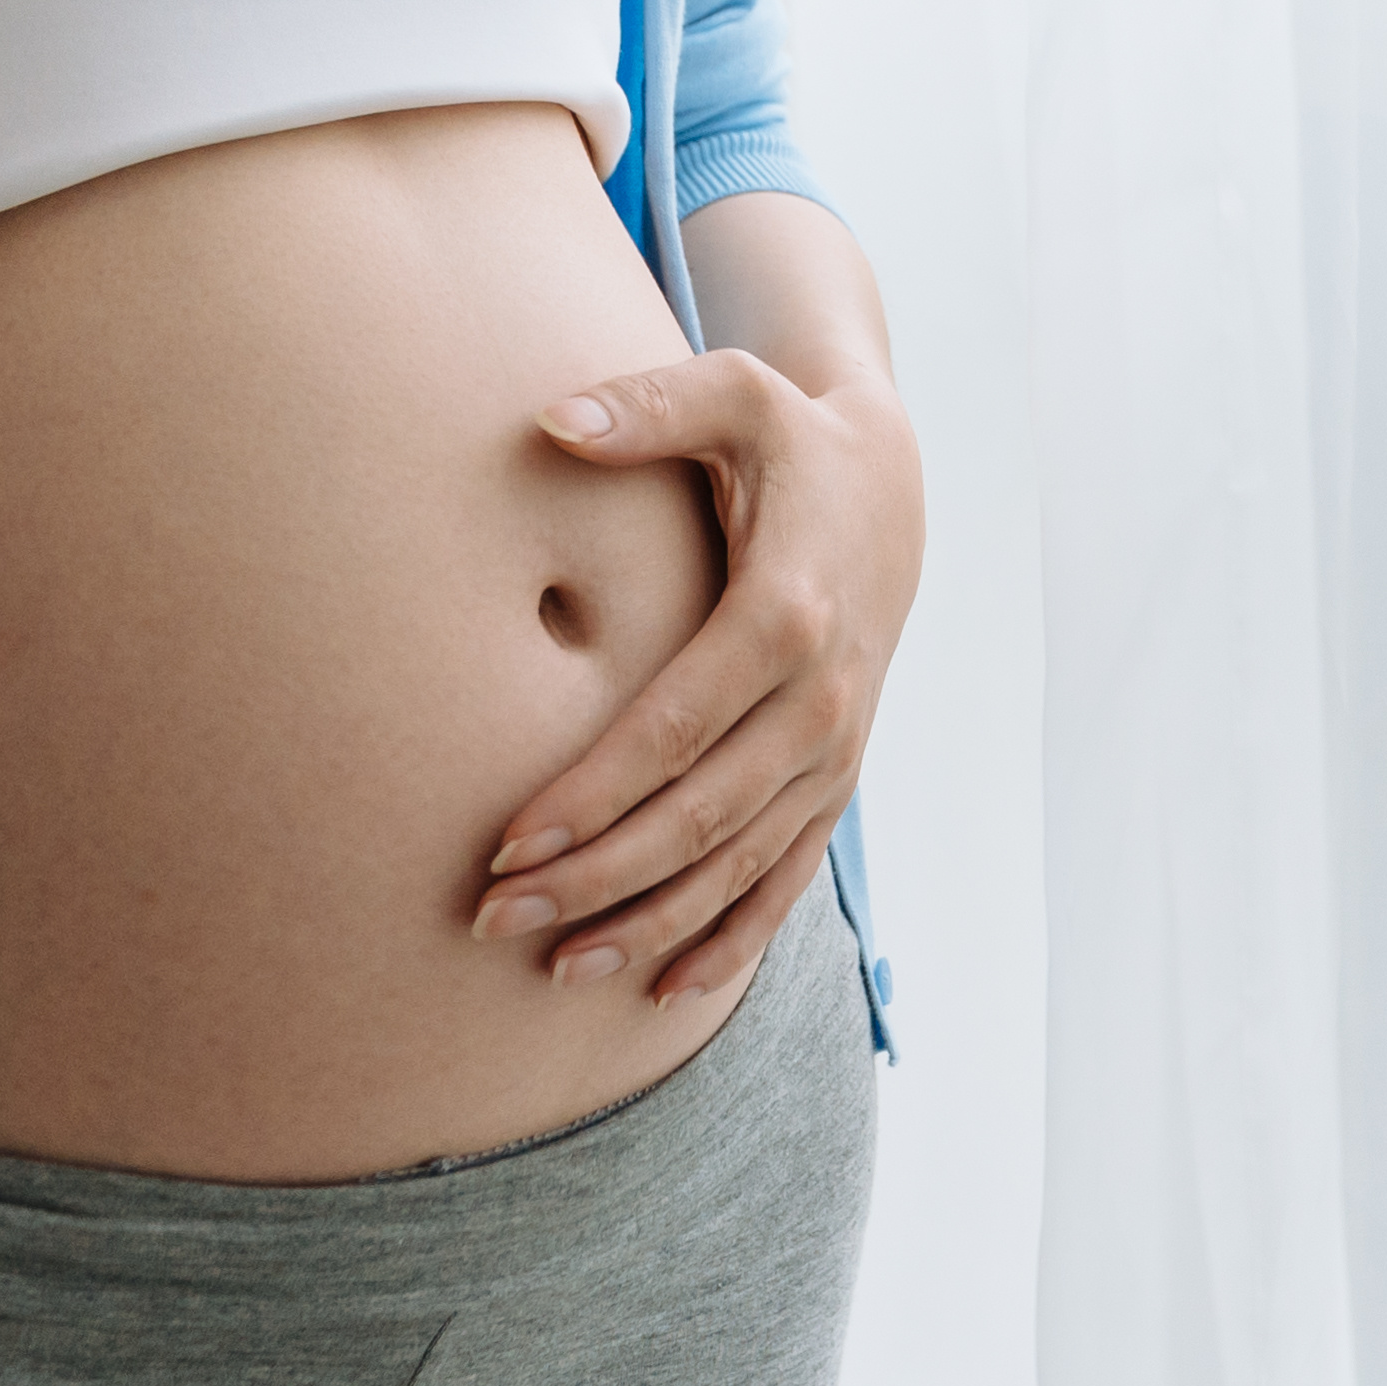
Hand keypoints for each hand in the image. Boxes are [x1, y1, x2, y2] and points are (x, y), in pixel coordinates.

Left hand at [473, 348, 924, 1006]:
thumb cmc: (789, 440)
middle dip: (594, 878)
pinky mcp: (838, 781)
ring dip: (648, 926)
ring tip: (555, 968)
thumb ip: (646, 406)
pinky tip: (663, 989)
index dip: (591, 795)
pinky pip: (786, 879)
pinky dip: (730, 940)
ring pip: (738, 866)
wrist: (893, 490)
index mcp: (786, 615)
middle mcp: (820, 701)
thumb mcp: (734, 396)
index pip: (674, 730)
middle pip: (697, 817)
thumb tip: (548, 420)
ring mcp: (835, 752)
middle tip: (493, 917)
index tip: (506, 840)